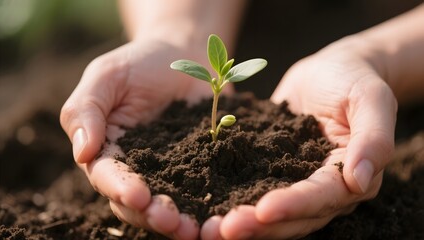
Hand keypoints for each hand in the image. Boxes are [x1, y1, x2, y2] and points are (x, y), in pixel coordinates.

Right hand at [60, 38, 224, 238]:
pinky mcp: (200, 167)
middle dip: (153, 215)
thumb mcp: (106, 76)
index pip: (108, 177)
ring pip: (171, 204)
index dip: (121, 189)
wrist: (183, 54)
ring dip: (181, 220)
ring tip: (196, 230)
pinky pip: (204, 189)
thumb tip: (82, 151)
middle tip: (171, 221)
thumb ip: (86, 110)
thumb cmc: (138, 63)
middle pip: (138, 203)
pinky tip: (222, 215)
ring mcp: (171, 171)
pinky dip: (211, 205)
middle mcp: (138, 169)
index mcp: (108, 152)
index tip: (138, 196)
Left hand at [201, 37, 397, 238]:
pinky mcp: (272, 168)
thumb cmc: (354, 80)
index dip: (294, 205)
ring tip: (206, 228)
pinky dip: (231, 197)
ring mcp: (295, 179)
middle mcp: (323, 188)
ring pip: (269, 211)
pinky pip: (251, 186)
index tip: (263, 210)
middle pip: (292, 216)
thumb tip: (360, 181)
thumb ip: (373, 139)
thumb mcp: (371, 99)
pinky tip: (204, 203)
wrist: (331, 69)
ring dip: (241, 220)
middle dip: (258, 225)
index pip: (322, 197)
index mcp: (350, 176)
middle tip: (220, 230)